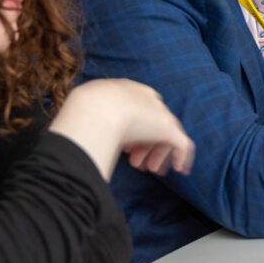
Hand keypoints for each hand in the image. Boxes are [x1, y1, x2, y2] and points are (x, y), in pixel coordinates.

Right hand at [50, 79, 194, 180]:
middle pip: (153, 121)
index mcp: (126, 92)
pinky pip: (181, 144)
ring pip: (167, 133)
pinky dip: (181, 156)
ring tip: (151, 170)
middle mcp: (145, 100)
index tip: (126, 150)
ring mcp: (158, 114)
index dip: (132, 132)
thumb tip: (82, 140)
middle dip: (146, 143)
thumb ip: (89, 123)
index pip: (136, 111)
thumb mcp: (83, 113)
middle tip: (136, 163)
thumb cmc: (82, 114)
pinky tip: (179, 169)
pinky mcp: (168, 129)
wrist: (96, 108)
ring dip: (158, 152)